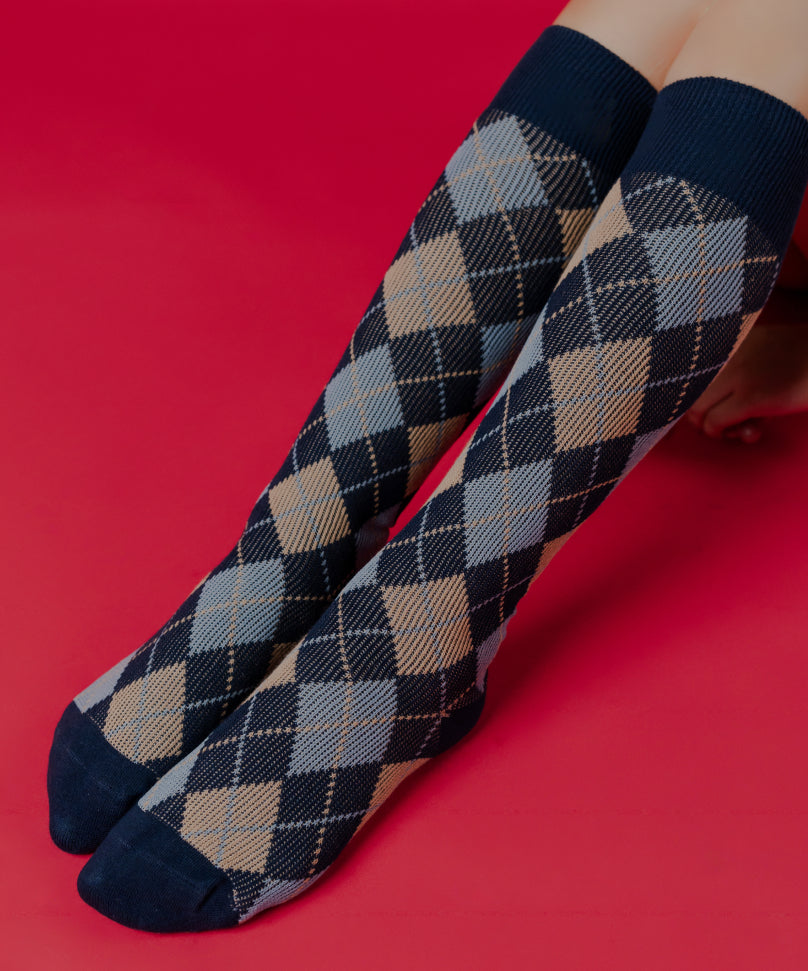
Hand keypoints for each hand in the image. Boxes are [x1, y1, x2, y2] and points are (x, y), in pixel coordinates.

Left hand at [685, 288, 807, 442]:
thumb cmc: (796, 358)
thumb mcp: (755, 349)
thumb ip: (725, 369)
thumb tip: (694, 406)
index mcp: (722, 336)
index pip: (678, 368)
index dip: (672, 397)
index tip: (680, 413)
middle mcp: (725, 350)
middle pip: (681, 392)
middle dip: (695, 415)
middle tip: (719, 422)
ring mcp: (738, 373)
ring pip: (694, 410)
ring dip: (709, 427)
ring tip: (736, 426)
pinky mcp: (753, 396)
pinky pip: (714, 423)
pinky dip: (720, 432)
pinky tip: (743, 429)